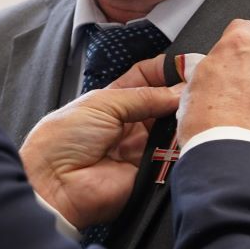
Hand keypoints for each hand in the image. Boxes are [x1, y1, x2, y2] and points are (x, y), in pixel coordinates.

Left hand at [21, 81, 180, 228]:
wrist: (54, 183)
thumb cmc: (62, 140)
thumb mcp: (103, 102)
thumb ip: (144, 95)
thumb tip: (178, 89)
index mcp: (116, 100)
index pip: (149, 78)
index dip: (167, 71)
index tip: (188, 66)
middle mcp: (131, 123)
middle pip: (167, 103)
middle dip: (181, 94)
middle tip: (196, 87)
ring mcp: (142, 147)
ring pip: (175, 128)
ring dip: (182, 118)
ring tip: (187, 109)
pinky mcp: (150, 171)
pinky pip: (174, 155)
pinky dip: (181, 144)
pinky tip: (183, 133)